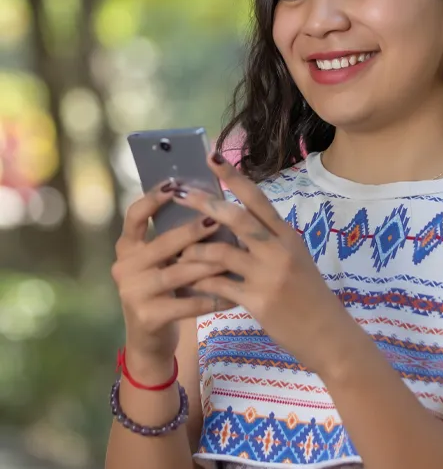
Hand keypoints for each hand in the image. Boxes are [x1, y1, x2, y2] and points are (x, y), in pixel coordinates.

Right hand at [111, 180, 232, 368]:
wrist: (149, 341)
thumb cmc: (163, 290)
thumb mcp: (161, 262)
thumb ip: (173, 237)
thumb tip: (208, 202)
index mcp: (127, 247)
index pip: (134, 216)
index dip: (152, 199)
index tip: (175, 184)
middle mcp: (124, 267)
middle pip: (163, 243)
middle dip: (192, 231)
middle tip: (217, 219)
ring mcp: (133, 293)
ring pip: (178, 272)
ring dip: (208, 263)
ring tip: (233, 255)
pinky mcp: (148, 317)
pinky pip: (188, 303)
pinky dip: (213, 297)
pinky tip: (234, 293)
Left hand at [173, 154, 360, 377]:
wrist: (327, 333)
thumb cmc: (309, 294)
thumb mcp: (295, 259)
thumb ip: (269, 241)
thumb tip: (233, 224)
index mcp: (288, 235)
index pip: (258, 198)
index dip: (234, 176)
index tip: (212, 157)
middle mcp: (279, 250)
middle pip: (237, 218)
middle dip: (204, 203)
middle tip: (179, 192)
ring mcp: (268, 275)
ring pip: (221, 253)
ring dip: (195, 250)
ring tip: (179, 250)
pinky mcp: (257, 301)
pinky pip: (219, 285)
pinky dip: (201, 282)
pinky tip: (188, 282)